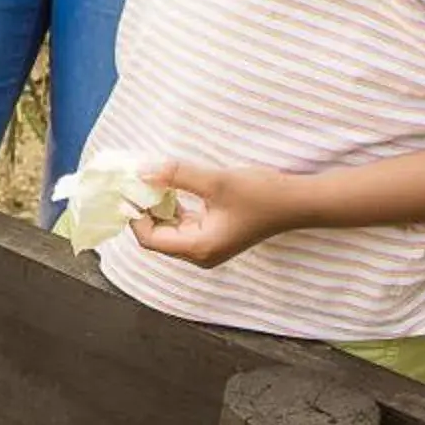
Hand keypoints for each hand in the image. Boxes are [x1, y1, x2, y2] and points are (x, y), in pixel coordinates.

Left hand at [127, 159, 302, 267]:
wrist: (297, 202)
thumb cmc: (261, 194)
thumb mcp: (216, 181)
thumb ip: (177, 176)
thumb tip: (142, 171)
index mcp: (198, 248)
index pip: (149, 239)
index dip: (134, 214)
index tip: (127, 187)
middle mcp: (200, 253)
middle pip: (156, 235)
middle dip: (143, 208)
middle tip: (134, 180)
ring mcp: (207, 245)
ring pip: (168, 229)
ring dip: (157, 206)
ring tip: (150, 180)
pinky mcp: (213, 235)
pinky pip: (182, 224)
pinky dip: (172, 206)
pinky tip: (169, 186)